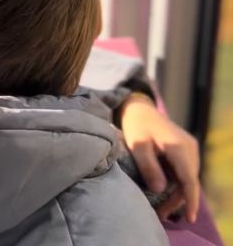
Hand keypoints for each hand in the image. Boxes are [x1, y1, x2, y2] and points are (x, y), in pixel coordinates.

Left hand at [119, 93, 200, 223]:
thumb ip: (148, 166)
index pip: (188, 179)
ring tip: (160, 208)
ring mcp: (190, 148)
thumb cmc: (136, 125)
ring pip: (187, 178)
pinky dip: (176, 184)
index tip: (189, 217)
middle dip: (177, 200)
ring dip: (176, 193)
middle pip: (188, 181)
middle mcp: (189, 148)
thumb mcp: (137, 145)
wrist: (140, 109)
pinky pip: (184, 172)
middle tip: (160, 214)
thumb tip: (160, 189)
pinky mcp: (186, 150)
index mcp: (178, 146)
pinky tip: (164, 192)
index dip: (190, 200)